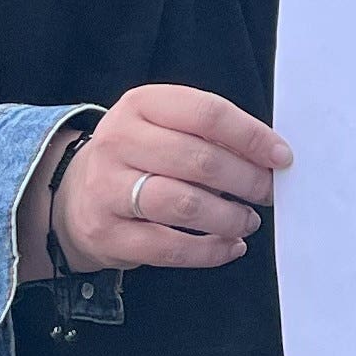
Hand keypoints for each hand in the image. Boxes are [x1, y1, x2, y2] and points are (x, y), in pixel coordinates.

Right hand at [49, 83, 293, 272]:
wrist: (73, 196)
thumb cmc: (141, 157)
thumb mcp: (165, 126)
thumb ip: (211, 135)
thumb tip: (271, 158)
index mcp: (140, 104)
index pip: (207, 114)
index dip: (252, 137)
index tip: (282, 157)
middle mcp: (118, 141)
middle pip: (199, 161)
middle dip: (246, 179)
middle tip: (268, 191)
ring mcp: (107, 189)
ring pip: (184, 204)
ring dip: (229, 216)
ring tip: (249, 220)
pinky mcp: (106, 233)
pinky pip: (169, 247)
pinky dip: (210, 251)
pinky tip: (231, 246)